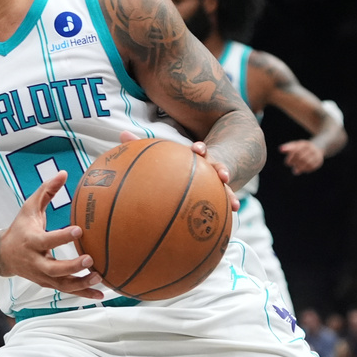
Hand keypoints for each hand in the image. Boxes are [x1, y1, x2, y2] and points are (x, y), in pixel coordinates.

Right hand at [0, 170, 103, 299]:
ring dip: (81, 284)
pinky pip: (66, 291)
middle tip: (91, 259)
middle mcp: (35, 261)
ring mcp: (42, 276)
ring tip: (99, 278)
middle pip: (54, 269)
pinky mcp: (48, 284)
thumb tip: (64, 173)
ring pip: (61, 285)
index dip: (62, 237)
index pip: (47, 240)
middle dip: (72, 267)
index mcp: (31, 241)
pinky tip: (100, 295)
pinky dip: (83, 294)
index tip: (78, 230)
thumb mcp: (29, 207)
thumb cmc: (20, 228)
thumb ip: (46, 191)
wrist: (3, 255)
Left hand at [121, 132, 238, 211]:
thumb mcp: (161, 155)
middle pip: (217, 167)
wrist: (197, 169)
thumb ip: (141, 146)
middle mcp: (208, 168)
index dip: (200, 149)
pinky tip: (228, 222)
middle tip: (224, 175)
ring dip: (229, 195)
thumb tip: (122, 133)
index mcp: (195, 157)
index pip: (200, 151)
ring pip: (224, 188)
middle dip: (222, 170)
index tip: (198, 150)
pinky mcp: (215, 197)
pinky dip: (223, 213)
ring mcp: (214, 183)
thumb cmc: (173, 163)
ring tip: (234, 205)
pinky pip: (220, 206)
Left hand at [279, 139, 324, 174]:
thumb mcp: (295, 145)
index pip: (296, 151)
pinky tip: (301, 171)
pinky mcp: (319, 161)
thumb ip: (288, 147)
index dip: (291, 158)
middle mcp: (312, 149)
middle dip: (295, 163)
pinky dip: (306, 170)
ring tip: (295, 171)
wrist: (317, 148)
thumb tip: (280, 149)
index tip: (287, 163)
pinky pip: (312, 167)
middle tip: (291, 166)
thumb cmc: (302, 148)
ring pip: (307, 163)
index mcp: (305, 144)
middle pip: (302, 157)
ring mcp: (316, 155)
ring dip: (300, 168)